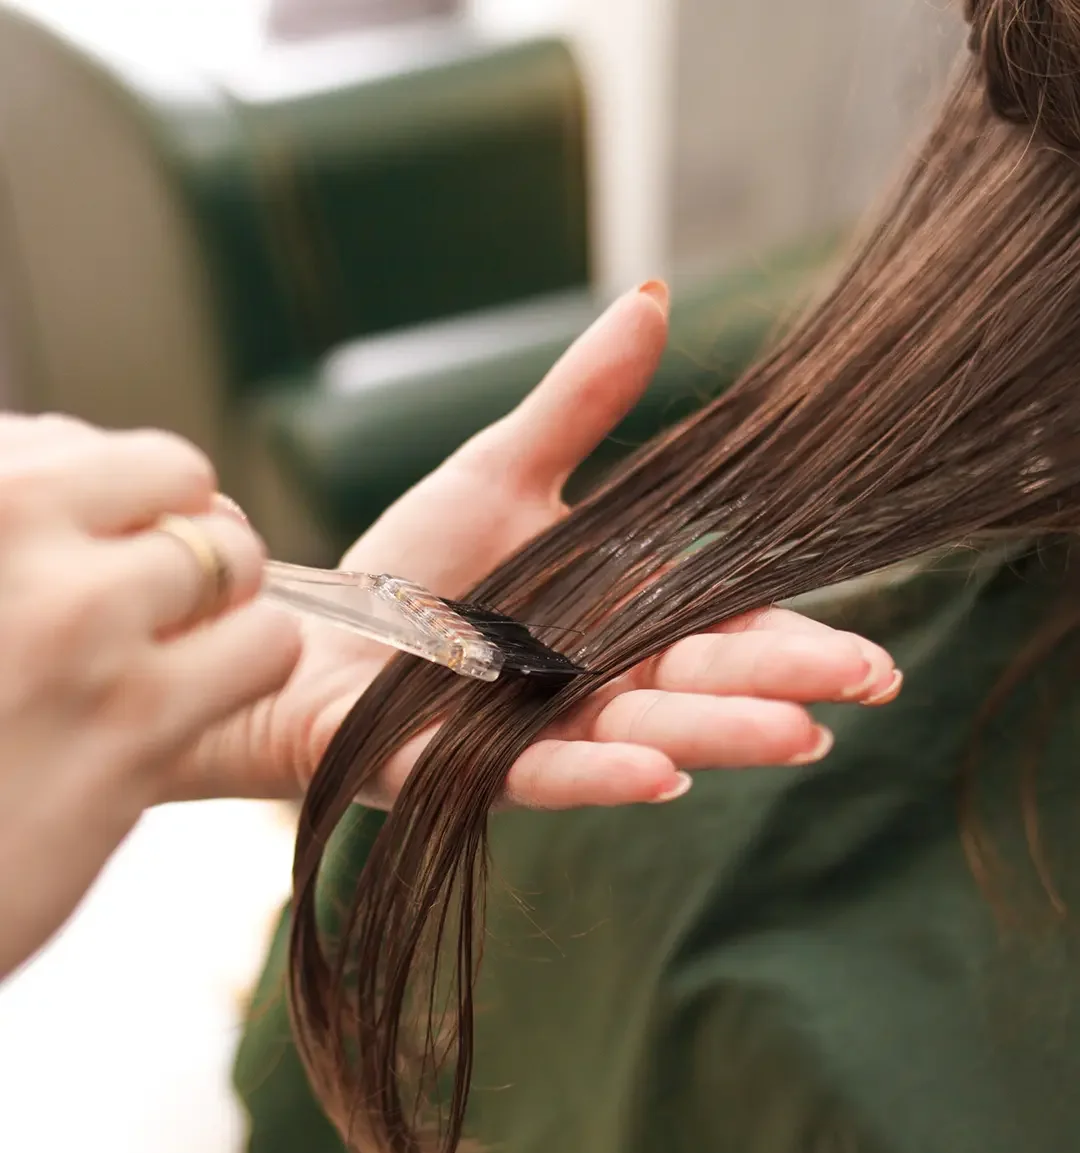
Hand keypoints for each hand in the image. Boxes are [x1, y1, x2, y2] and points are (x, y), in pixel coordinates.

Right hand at [0, 416, 300, 975]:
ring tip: (172, 653)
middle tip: (154, 599)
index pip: (71, 441)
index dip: (102, 502)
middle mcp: (5, 526)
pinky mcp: (134, 718)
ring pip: (233, 554)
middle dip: (183, 531)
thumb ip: (18, 539)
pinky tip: (198, 702)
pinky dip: (251, 664)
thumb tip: (52, 462)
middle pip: (176, 474)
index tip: (82, 554)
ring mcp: (73, 620)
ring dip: (225, 601)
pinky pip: (265, 644)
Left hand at [174, 284, 899, 808]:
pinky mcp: (470, 772)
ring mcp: (537, 734)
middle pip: (700, 684)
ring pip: (642, 736)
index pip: (720, 629)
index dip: (794, 639)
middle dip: (782, 684)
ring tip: (798, 735)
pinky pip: (544, 777)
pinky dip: (602, 777)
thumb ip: (581, 402)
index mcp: (615, 624)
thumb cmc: (411, 569)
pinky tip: (663, 777)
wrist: (312, 638)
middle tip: (870, 683)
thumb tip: (654, 297)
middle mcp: (593, 686)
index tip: (874, 655)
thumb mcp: (503, 471)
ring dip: (719, 735)